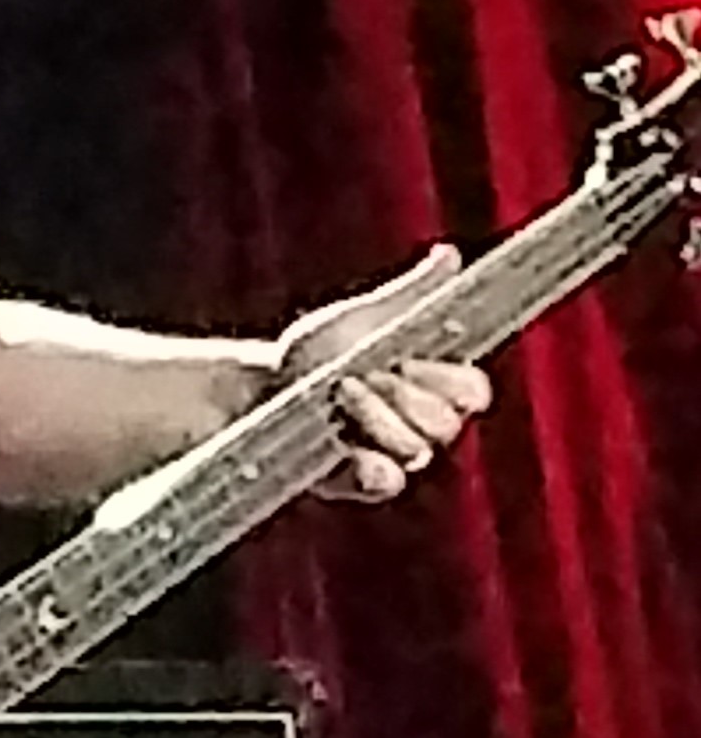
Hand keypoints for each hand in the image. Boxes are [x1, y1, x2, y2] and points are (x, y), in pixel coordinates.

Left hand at [274, 242, 490, 500]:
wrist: (264, 386)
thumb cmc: (320, 350)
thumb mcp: (364, 317)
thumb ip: (411, 294)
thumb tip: (448, 255)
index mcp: (436, 384)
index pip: (474, 393)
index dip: (448, 379)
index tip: (409, 359)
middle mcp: (423, 424)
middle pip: (447, 424)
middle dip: (403, 395)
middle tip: (362, 372)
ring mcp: (394, 456)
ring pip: (417, 450)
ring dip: (377, 418)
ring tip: (339, 393)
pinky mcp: (362, 482)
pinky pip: (388, 483)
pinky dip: (373, 466)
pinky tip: (350, 449)